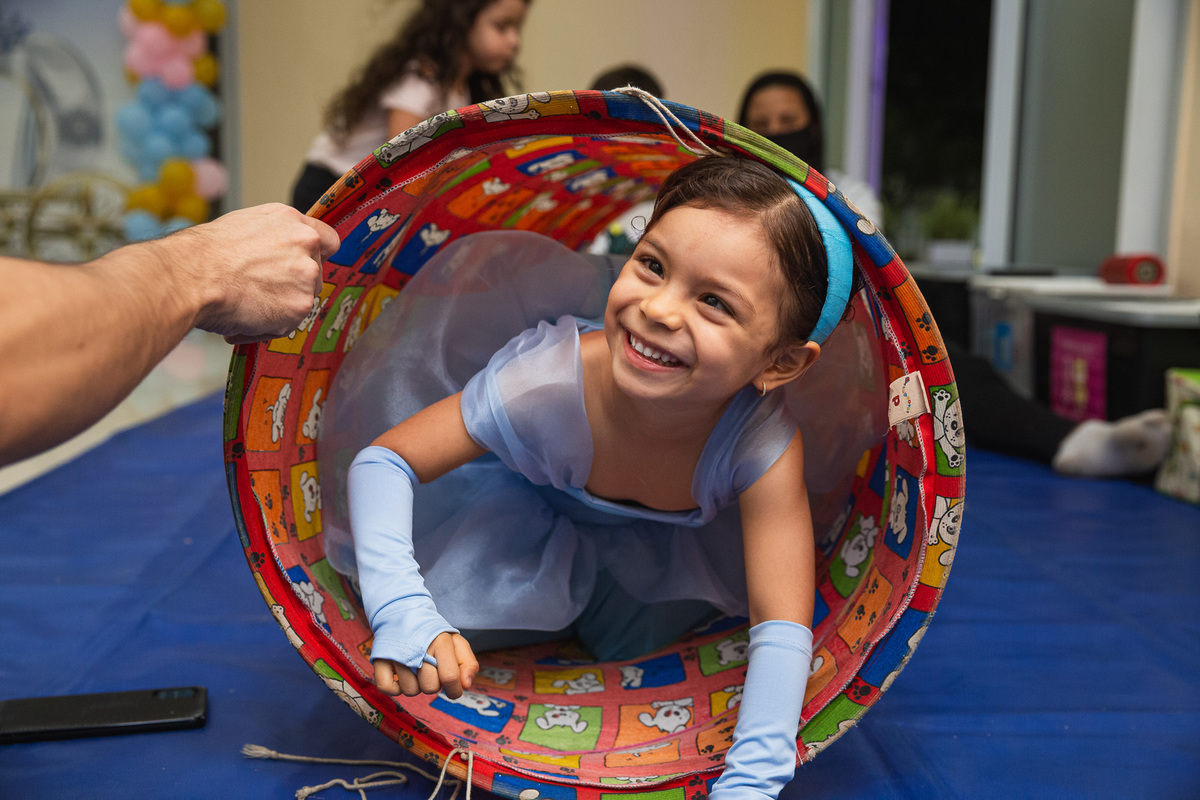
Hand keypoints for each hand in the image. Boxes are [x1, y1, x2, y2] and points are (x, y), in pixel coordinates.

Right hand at [162, 203, 338, 342]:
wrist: (192, 276)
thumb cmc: (205, 254)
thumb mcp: (245, 226)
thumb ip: (274, 238)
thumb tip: (279, 254)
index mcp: (292, 222)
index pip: (328, 241)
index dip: (316, 257)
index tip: (303, 267)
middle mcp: (306, 245)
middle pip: (314, 276)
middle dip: (291, 286)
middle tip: (257, 290)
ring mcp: (306, 276)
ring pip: (301, 301)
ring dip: (278, 308)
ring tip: (244, 303)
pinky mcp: (299, 306)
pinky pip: (288, 325)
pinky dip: (266, 328)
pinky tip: (242, 318)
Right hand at [373, 632, 478, 698]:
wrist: (404, 613)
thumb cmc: (433, 635)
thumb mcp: (456, 643)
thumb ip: (468, 663)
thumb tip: (466, 685)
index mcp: (440, 641)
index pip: (450, 677)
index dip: (454, 689)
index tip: (452, 687)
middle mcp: (418, 646)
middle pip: (430, 687)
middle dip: (434, 685)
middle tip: (430, 670)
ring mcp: (397, 653)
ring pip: (410, 691)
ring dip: (415, 685)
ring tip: (415, 668)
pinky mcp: (379, 660)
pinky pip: (388, 689)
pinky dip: (395, 688)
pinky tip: (400, 674)